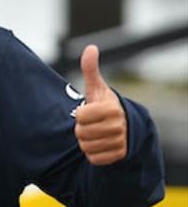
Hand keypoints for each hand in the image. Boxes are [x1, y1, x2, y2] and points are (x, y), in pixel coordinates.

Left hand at [74, 45, 126, 164]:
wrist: (125, 126)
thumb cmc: (105, 105)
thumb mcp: (97, 88)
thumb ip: (90, 69)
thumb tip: (90, 47)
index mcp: (111, 108)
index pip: (80, 117)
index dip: (80, 115)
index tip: (88, 112)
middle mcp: (118, 126)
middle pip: (81, 133)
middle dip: (82, 129)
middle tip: (91, 124)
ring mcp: (120, 142)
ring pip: (86, 147)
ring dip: (86, 141)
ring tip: (95, 133)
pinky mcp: (119, 156)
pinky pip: (94, 159)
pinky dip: (93, 153)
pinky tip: (100, 144)